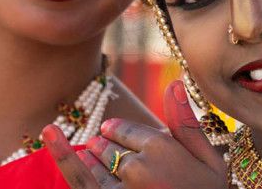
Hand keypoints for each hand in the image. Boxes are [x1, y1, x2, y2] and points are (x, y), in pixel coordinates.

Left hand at [47, 80, 226, 188]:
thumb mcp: (210, 163)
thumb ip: (187, 124)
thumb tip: (174, 82)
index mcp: (163, 148)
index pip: (129, 131)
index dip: (127, 136)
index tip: (129, 142)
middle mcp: (137, 165)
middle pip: (111, 145)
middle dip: (113, 148)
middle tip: (128, 164)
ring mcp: (118, 187)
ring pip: (96, 160)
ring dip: (95, 157)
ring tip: (102, 159)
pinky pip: (79, 176)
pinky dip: (63, 154)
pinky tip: (51, 133)